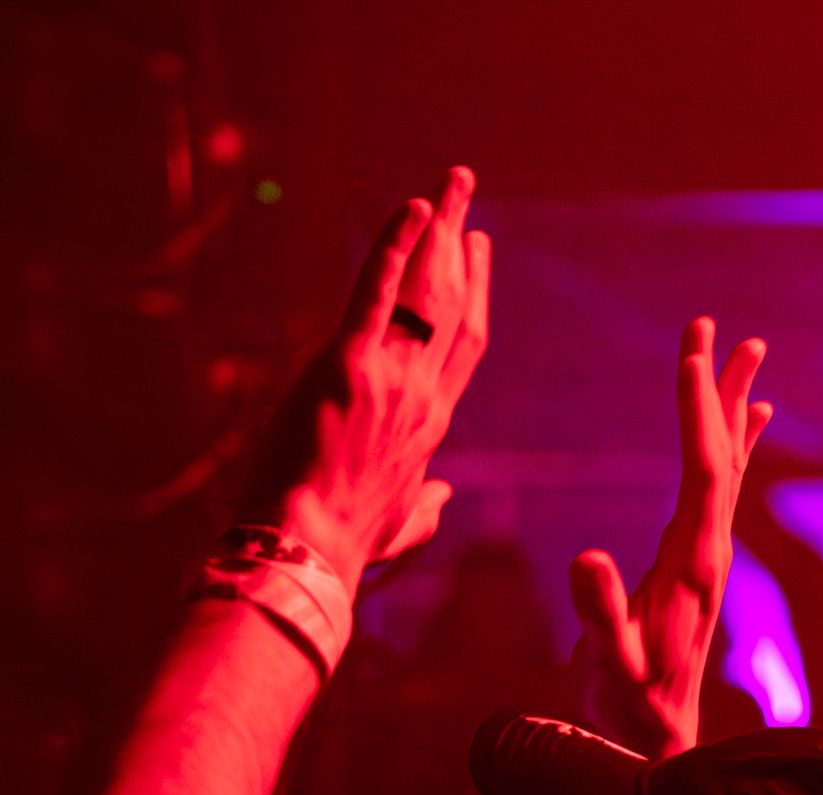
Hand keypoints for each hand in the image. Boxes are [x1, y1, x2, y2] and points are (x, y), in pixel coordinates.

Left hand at [242, 168, 490, 590]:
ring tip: (452, 182)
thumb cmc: (347, 543)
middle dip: (464, 246)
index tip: (476, 254)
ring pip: (429, 291)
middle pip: (456, 306)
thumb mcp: (400, 523)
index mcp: (433, 426)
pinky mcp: (347, 365)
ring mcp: (392, 378)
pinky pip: (378, 292)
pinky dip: (396, 245)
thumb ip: (427, 507)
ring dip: (441, 229)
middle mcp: (423, 395)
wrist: (309, 547)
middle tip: (466, 197)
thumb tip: (445, 499)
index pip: (465, 347)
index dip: (474, 294)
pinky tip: (413, 207)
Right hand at [568, 318, 771, 756]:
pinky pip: (719, 491)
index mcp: (693, 564)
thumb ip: (599, 616)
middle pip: (724, 456)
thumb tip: (587, 560)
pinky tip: (745, 421)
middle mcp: (711, 552)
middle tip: (723, 329)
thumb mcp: (607, 664)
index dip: (697, 409)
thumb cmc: (626, 707)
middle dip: (719, 390)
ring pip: (727, 468)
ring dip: (731, 410)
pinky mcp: (697, 566)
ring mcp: (708, 558)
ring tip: (747, 354)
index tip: (693, 352)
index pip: (702, 471)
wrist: (656, 744)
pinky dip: (729, 448)